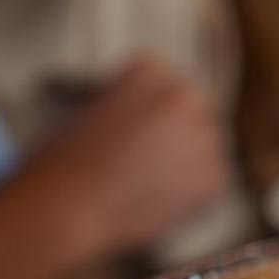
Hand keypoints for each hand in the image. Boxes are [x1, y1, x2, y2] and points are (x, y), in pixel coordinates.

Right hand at [0, 59, 228, 278]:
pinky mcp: (214, 176)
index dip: (143, 104)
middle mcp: (185, 97)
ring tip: (146, 179)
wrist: (68, 206)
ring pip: (205, 143)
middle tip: (144, 156)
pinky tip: (158, 198)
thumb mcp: (91, 107)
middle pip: (191, 108)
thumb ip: (129, 100)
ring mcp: (205, 136)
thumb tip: (146, 113)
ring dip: (186, 157)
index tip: (128, 123)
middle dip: (174, 128)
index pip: (160, 78)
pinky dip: (192, 189)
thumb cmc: (63, 159)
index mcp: (151, 71)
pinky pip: (211, 177)